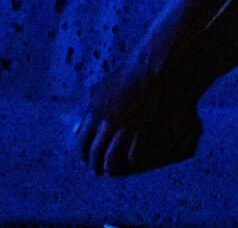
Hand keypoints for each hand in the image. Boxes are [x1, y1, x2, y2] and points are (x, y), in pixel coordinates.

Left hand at [71, 64, 202, 175]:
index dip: (84, 152)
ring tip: (112, 172)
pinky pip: (130, 154)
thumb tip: (86, 103)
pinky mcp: (139, 129)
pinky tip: (132, 163)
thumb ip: (96, 96)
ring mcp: (122, 126)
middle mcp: (105, 121)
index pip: (82, 140)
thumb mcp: (108, 82)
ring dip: (108, 168)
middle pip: (93, 153)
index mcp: (95, 110)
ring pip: (108, 158)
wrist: (155, 65)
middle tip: (98, 170)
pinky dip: (129, 161)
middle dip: (94, 164)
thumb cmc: (135, 70)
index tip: (87, 157)